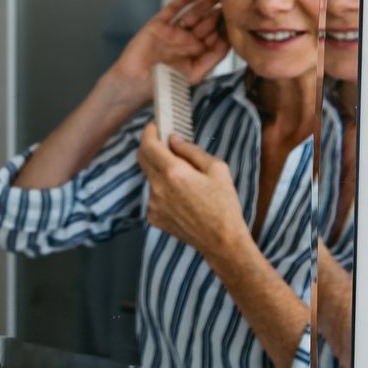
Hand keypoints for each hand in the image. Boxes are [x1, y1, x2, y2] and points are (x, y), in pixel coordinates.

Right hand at [105, 0, 227, 91]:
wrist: (135, 84)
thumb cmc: (161, 85)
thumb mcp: (195, 74)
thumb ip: (212, 58)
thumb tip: (229, 41)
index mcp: (195, 54)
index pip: (214, 37)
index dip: (225, 28)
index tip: (238, 19)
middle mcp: (185, 41)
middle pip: (206, 23)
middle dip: (219, 13)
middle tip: (233, 1)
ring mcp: (172, 32)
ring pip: (193, 13)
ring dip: (207, 3)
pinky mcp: (159, 25)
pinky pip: (173, 8)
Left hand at [138, 122, 249, 261]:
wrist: (221, 241)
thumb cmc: (224, 205)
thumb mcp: (217, 169)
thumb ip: (192, 151)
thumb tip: (174, 139)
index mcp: (174, 173)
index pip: (149, 144)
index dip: (149, 132)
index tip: (153, 126)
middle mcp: (158, 188)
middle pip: (143, 159)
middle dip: (151, 146)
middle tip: (164, 142)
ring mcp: (153, 204)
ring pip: (150, 177)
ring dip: (161, 171)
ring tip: (185, 178)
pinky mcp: (154, 217)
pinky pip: (154, 195)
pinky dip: (163, 190)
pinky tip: (183, 197)